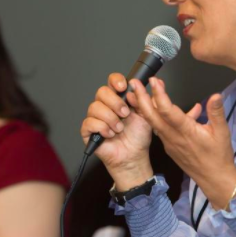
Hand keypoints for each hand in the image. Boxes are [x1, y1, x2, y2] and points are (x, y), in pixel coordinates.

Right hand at [80, 73, 153, 189]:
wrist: (134, 156)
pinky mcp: (88, 130)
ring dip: (110, 119)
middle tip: (125, 114)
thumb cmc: (138, 137)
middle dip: (115, 103)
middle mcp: (106, 106)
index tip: (123, 87)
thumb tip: (137, 84)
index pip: (112, 82)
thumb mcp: (147, 115)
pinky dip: (102, 128)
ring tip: (119, 129)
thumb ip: (143, 99)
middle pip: (102, 92)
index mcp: (119, 99)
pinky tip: (110, 134)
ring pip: (95, 107)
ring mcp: (96, 117)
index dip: (116, 81)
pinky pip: (89, 122)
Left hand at [131, 77, 235, 207]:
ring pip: (153, 122)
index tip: (154, 81)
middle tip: (134, 83)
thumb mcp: (222, 133)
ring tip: (137, 92)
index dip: (159, 95)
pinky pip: (158, 129)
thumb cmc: (218, 157)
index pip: (168, 111)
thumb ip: (217, 112)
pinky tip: (154, 106)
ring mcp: (169, 142)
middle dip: (142, 98)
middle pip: (153, 116)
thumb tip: (215, 95)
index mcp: (186, 132)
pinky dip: (153, 116)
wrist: (213, 179)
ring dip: (144, 107)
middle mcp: (174, 137)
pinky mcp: (168, 146)